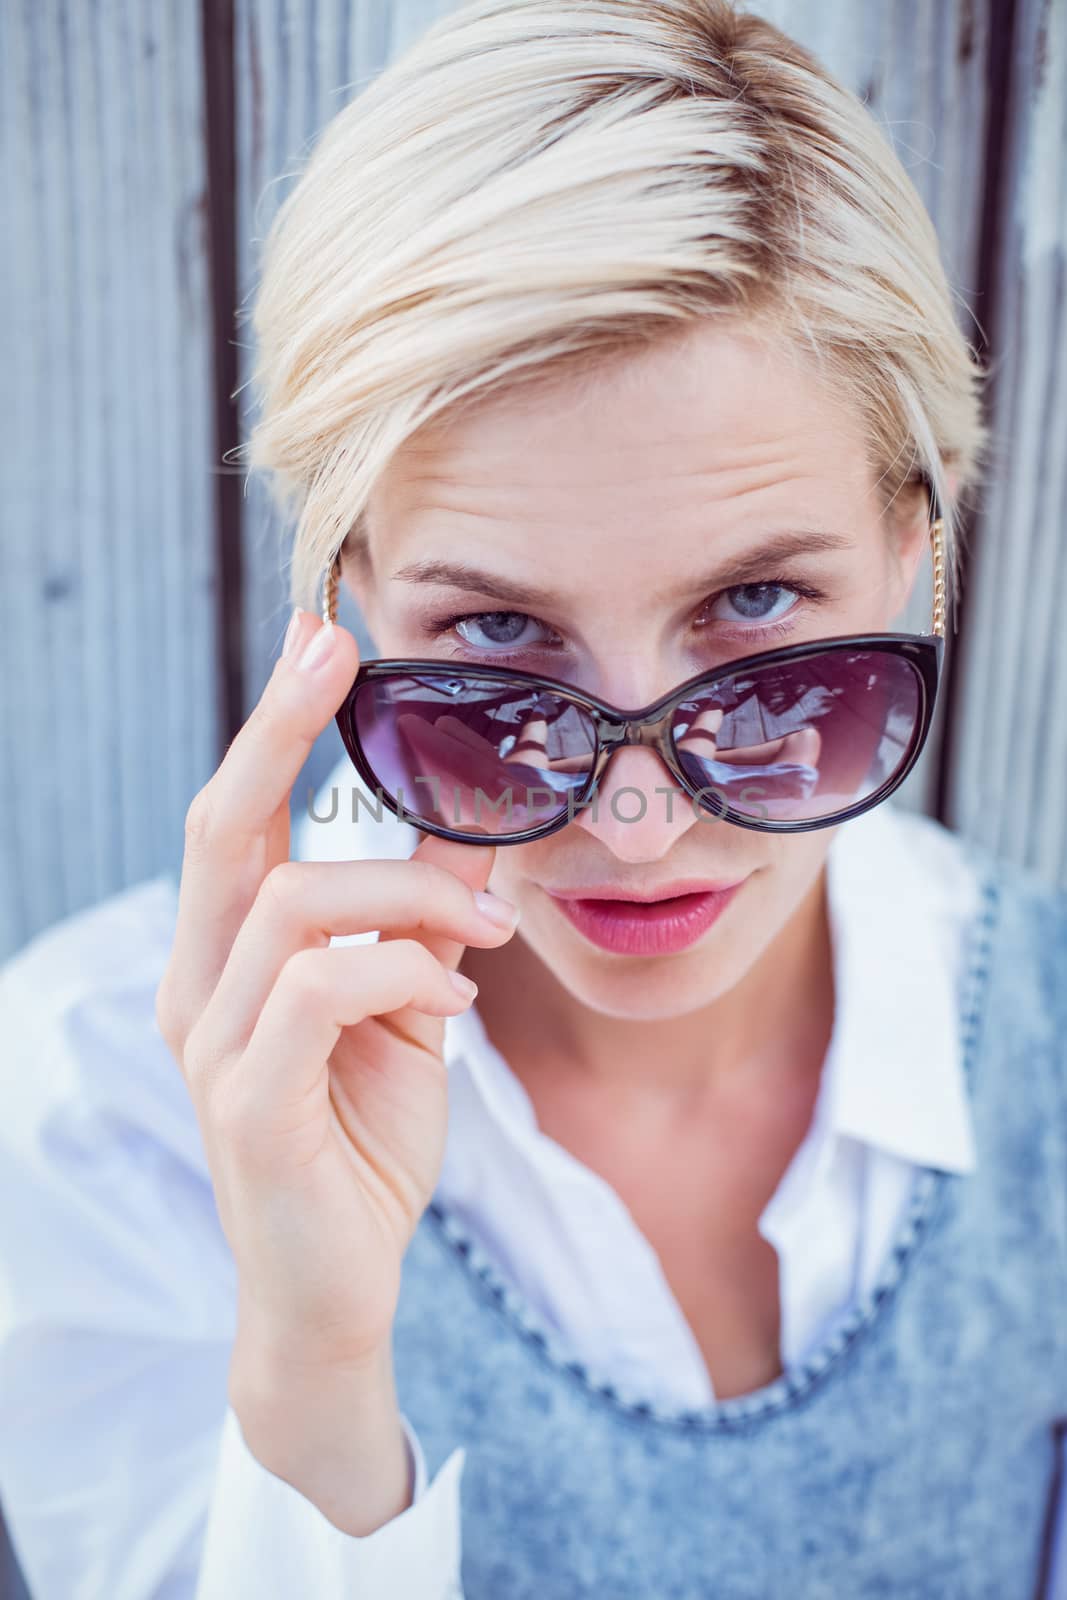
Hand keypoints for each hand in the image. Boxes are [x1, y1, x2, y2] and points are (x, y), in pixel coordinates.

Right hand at [154, 610, 520, 1530]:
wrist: (338, 1288)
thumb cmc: (361, 1140)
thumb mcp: (407, 1004)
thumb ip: (424, 914)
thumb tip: (475, 819)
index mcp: (228, 958)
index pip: (234, 820)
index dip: (270, 725)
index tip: (317, 637)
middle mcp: (200, 988)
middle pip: (221, 831)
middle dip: (276, 729)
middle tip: (335, 651)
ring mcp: (214, 1046)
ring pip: (295, 905)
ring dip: (409, 899)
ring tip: (483, 935)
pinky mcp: (249, 1103)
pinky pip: (323, 990)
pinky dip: (404, 972)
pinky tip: (455, 999)